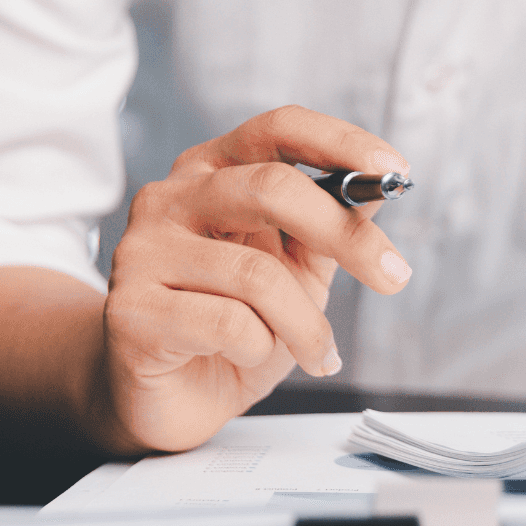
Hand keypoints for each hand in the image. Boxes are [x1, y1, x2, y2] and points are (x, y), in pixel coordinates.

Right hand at [97, 106, 414, 452]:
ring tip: (316, 351)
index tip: (395, 170)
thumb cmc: (236, 325)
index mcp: (213, 170)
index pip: (278, 128)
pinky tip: (249, 357)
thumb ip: (330, 226)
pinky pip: (230, 324)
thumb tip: (377, 191)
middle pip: (271, 187)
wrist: (172, 397)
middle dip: (343, 234)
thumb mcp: (297, 268)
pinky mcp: (130, 308)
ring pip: (258, 274)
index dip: (339, 142)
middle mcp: (170, 197)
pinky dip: (261, 348)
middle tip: (394, 276)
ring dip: (306, 323)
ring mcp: (142, 249)